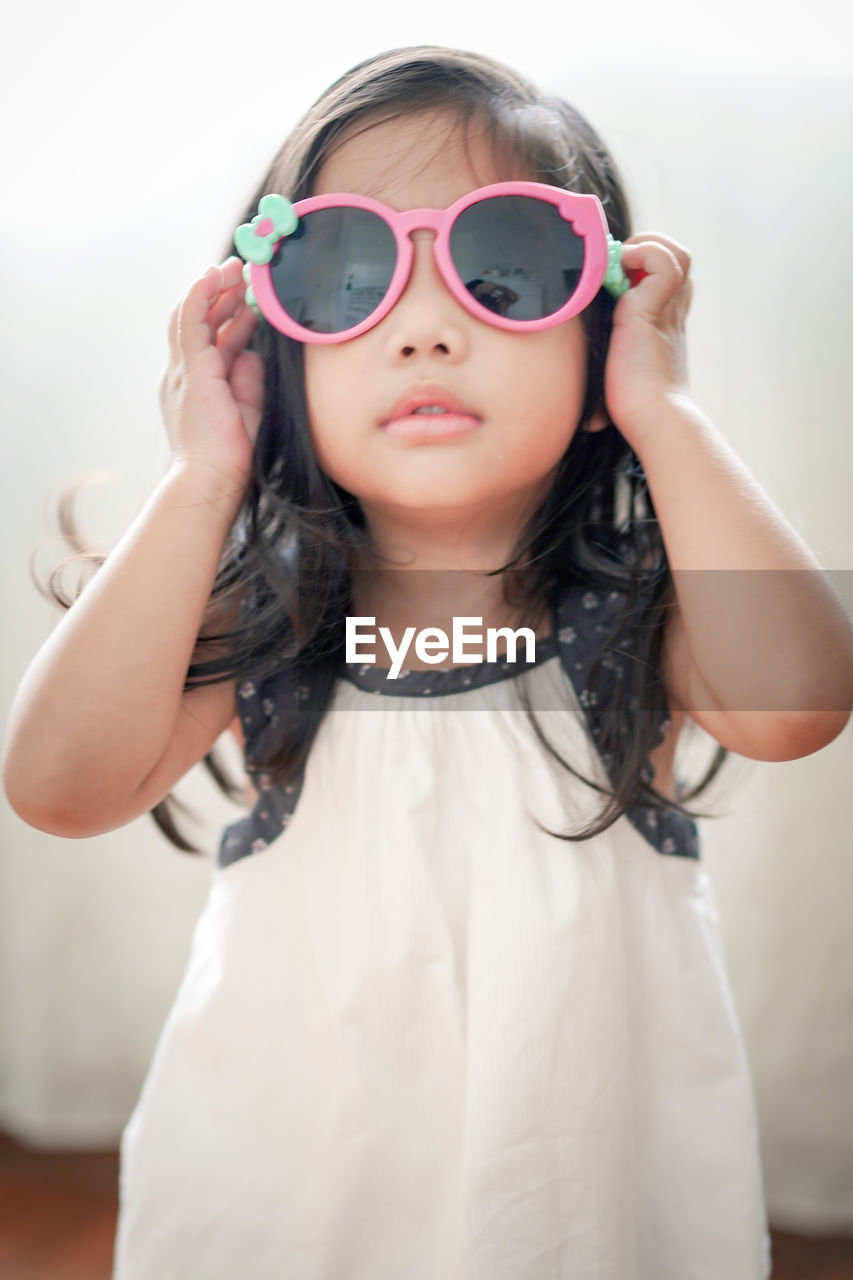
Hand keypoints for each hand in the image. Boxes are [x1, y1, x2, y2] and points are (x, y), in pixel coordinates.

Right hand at [161, 257, 264, 501]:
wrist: (213, 481)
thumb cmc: (231, 458)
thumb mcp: (248, 409)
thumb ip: (249, 379)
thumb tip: (253, 353)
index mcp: (199, 386)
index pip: (213, 340)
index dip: (231, 317)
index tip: (250, 300)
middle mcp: (186, 374)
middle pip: (199, 322)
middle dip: (221, 295)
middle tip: (242, 272)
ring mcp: (184, 371)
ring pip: (192, 315)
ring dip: (212, 288)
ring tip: (232, 267)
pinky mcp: (190, 371)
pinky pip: (190, 322)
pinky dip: (200, 295)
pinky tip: (212, 276)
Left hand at [602, 233, 693, 452]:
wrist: (653, 418)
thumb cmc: (633, 408)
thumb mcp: (618, 375)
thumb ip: (608, 365)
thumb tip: (582, 391)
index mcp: (664, 324)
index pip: (666, 279)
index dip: (643, 269)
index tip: (613, 280)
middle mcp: (670, 311)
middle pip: (677, 258)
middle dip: (647, 251)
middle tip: (617, 270)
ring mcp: (665, 308)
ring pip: (676, 252)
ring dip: (646, 249)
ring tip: (620, 270)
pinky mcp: (650, 309)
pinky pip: (662, 261)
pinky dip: (642, 256)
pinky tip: (618, 276)